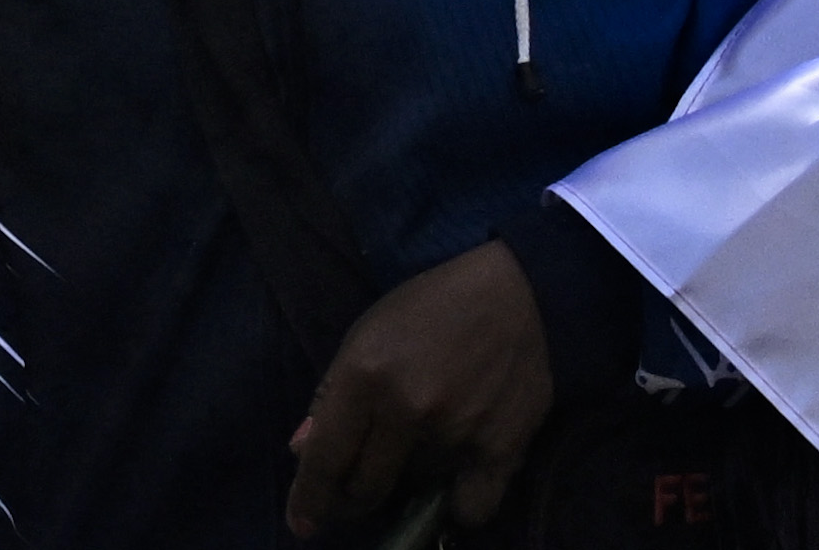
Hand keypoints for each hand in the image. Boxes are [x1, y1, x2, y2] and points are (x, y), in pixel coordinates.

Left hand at [287, 237, 553, 538]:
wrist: (515, 293)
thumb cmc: (429, 308)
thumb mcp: (364, 336)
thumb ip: (331, 396)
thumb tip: (302, 453)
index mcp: (365, 375)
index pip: (325, 457)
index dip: (309, 498)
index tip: (302, 524)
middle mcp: (407, 410)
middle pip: (365, 487)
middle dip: (352, 494)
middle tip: (355, 487)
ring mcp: (456, 433)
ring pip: (413, 492)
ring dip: (405, 482)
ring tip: (415, 451)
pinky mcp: (500, 450)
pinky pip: (469, 509)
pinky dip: (457, 504)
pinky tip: (453, 482)